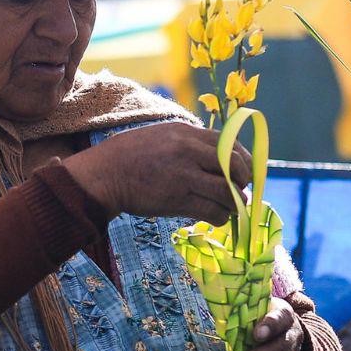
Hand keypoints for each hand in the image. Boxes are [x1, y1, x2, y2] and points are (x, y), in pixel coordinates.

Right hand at [62, 122, 251, 223]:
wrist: (104, 175)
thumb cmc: (130, 156)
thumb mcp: (161, 136)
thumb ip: (189, 143)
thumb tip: (218, 157)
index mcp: (186, 132)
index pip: (229, 143)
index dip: (244, 160)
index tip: (246, 172)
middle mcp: (188, 151)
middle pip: (234, 167)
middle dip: (242, 183)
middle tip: (241, 193)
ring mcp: (183, 175)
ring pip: (227, 192)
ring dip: (234, 204)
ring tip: (231, 209)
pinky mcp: (177, 199)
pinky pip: (212, 211)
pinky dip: (221, 217)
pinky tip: (217, 218)